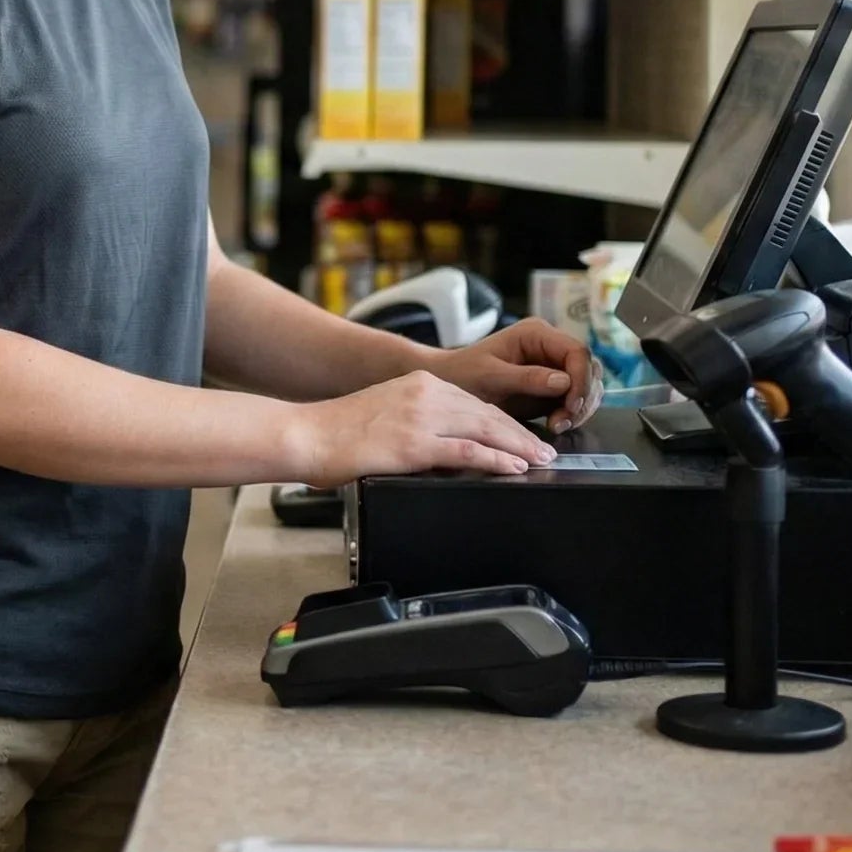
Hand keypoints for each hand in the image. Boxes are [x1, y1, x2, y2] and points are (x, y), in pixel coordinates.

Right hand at [290, 371, 559, 485]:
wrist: (306, 434)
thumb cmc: (336, 431)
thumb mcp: (385, 412)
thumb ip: (417, 422)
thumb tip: (443, 447)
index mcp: (419, 383)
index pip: (475, 401)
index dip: (505, 420)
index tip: (524, 435)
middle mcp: (425, 393)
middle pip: (488, 412)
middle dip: (520, 434)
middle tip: (545, 450)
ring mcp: (421, 418)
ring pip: (485, 429)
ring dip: (518, 447)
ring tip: (540, 461)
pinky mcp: (414, 444)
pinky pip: (467, 451)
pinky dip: (497, 460)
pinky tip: (514, 468)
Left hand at [432, 318, 601, 430]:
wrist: (449, 384)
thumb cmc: (463, 374)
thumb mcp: (490, 376)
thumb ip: (526, 377)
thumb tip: (563, 381)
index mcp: (536, 334)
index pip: (576, 351)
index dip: (581, 378)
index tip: (571, 404)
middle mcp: (549, 347)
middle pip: (588, 368)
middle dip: (582, 397)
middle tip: (564, 421)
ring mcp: (552, 367)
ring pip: (587, 385)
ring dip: (579, 408)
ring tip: (557, 425)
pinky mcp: (551, 388)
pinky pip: (575, 400)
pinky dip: (572, 414)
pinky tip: (556, 425)